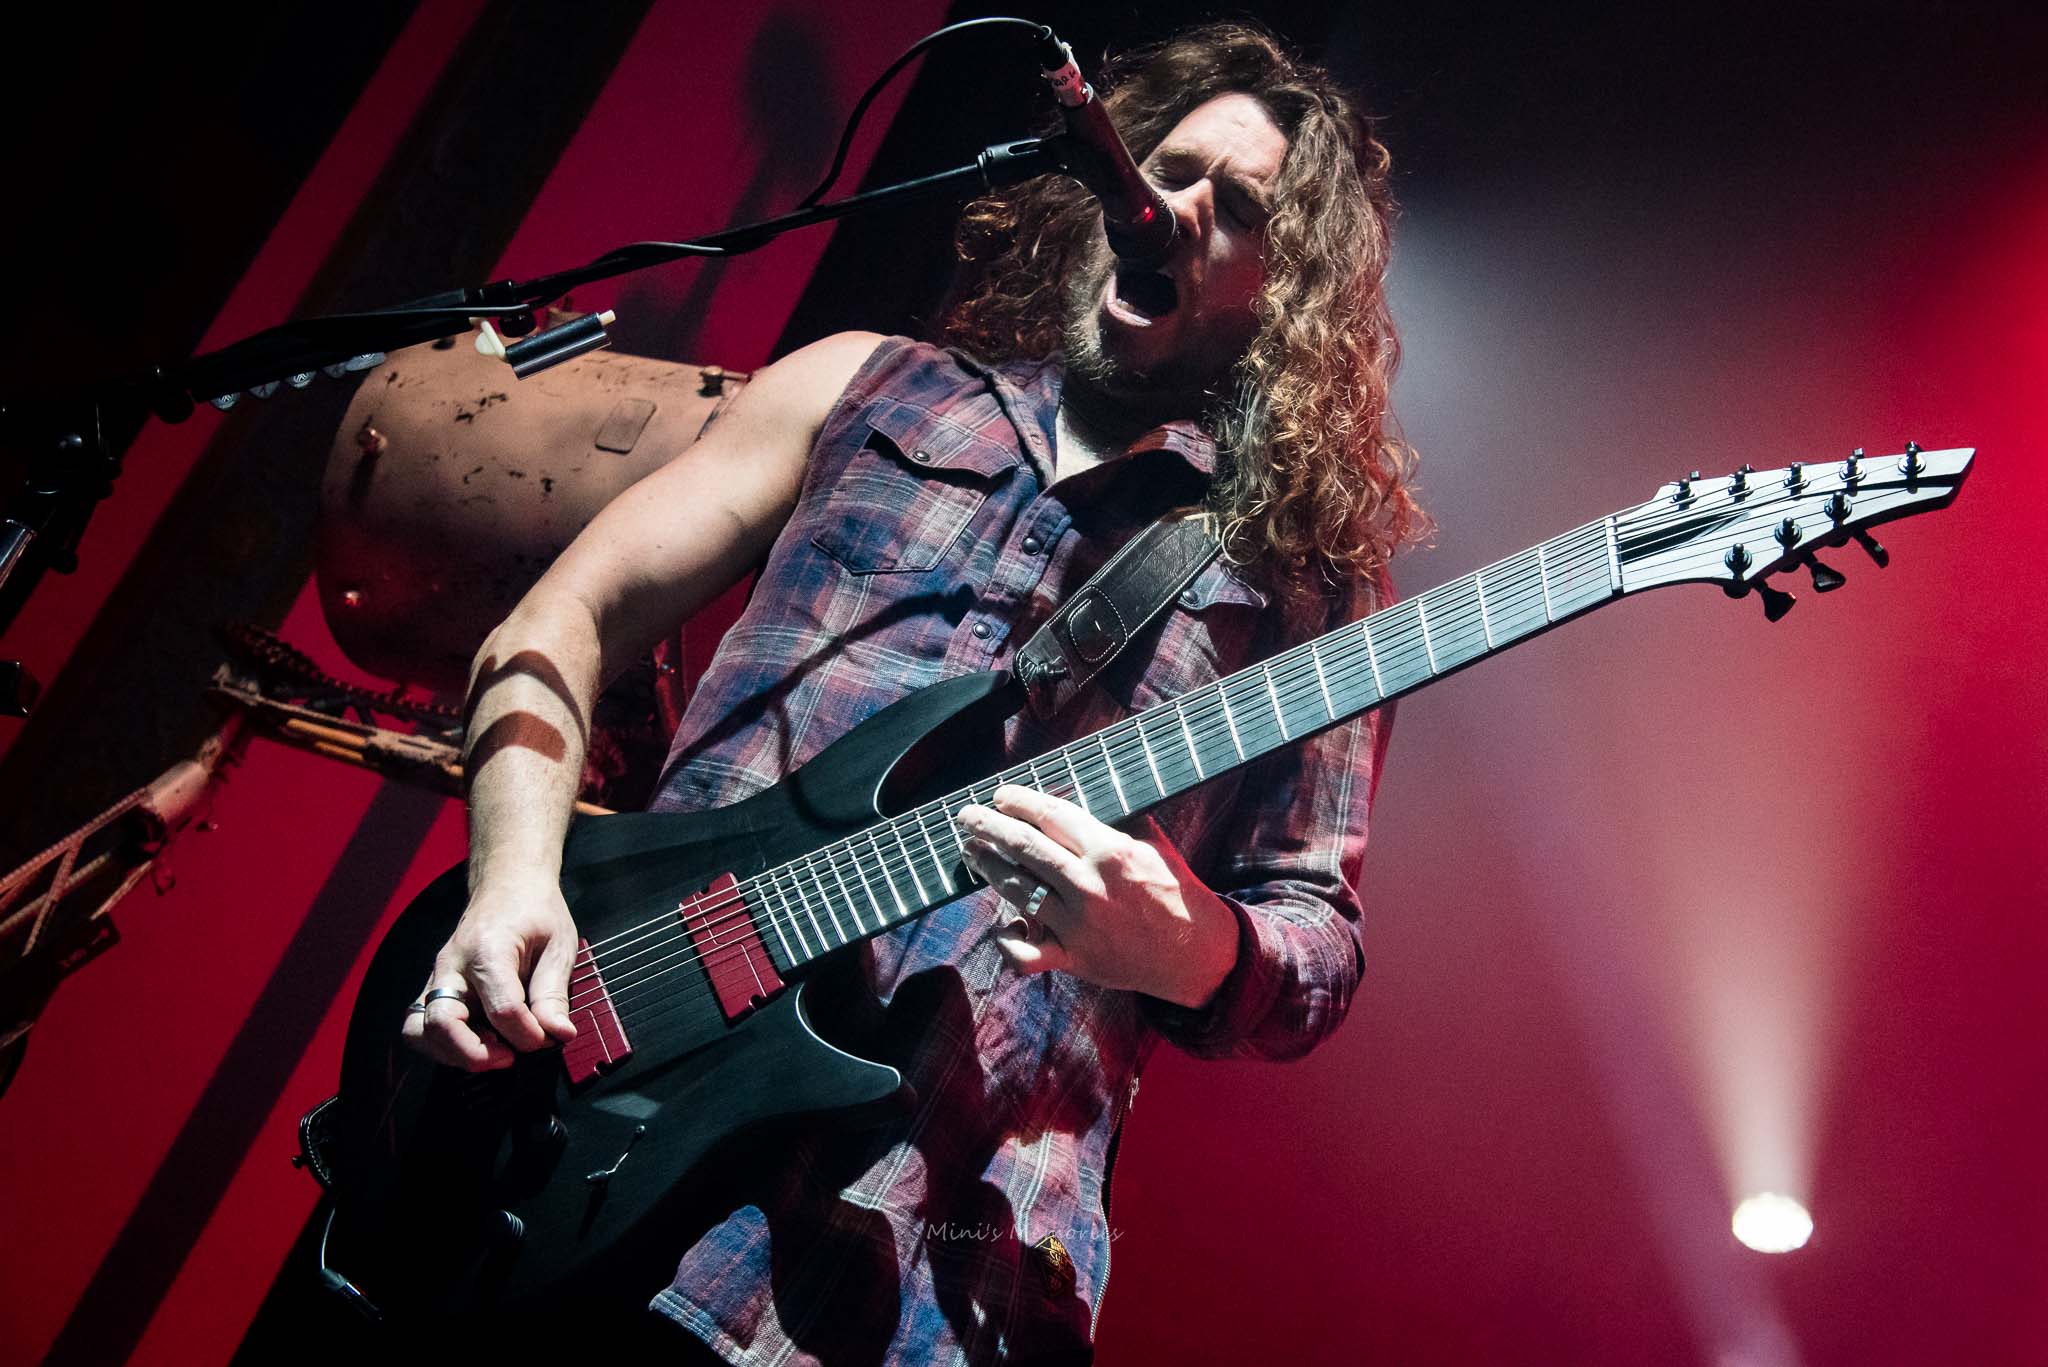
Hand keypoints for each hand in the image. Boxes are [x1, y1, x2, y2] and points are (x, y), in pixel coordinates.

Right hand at [402, 878, 579, 1070]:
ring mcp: (437, 977)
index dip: (527, 1034)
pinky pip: (420, 1025)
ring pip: (420, 1030)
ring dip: (453, 1053)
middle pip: (444, 1022)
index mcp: (487, 949)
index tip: (548, 1038)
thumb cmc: (534, 909)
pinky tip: (475, 1043)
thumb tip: (558, 1033)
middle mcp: (452, 964)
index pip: (502, 1008)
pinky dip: (441, 1045)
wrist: (508, 883)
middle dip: (476, 1053)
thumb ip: (554, 993)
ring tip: (491, 1053)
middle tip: (510, 1057)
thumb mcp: (559, 944)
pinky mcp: (433, 987)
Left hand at [955, 784, 1237, 1007]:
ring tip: (973, 854)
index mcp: (1109, 850)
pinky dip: (1006, 941)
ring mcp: (1077, 926)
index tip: (999, 795)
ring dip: (987, 869)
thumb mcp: (1151, 842)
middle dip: (987, 827)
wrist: (1193, 951)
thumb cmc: (1171, 889)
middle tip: (966, 817)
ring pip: (1015, 891)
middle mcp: (1089, 886)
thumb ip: (1116, 815)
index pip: (1050, 815)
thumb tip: (1081, 788)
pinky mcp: (1072, 959)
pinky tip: (1003, 924)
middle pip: (1023, 847)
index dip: (1018, 801)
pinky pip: (1023, 954)